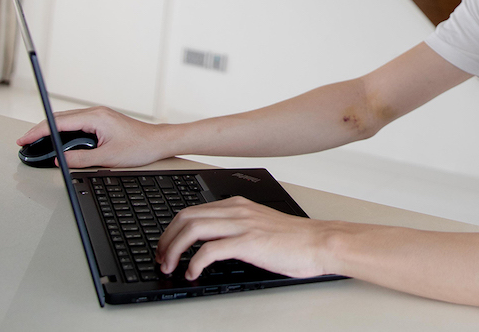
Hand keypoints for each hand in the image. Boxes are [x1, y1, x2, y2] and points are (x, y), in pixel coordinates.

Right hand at [16, 106, 170, 167]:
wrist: (158, 141)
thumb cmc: (139, 146)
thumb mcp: (107, 158)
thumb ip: (80, 159)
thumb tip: (60, 160)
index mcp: (95, 117)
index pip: (58, 122)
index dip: (38, 131)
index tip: (25, 139)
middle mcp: (96, 113)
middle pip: (59, 118)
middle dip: (40, 130)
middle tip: (25, 142)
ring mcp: (99, 116)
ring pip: (67, 120)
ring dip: (51, 130)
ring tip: (37, 142)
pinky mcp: (102, 121)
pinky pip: (76, 123)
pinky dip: (63, 131)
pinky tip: (57, 140)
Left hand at [155, 197, 336, 279]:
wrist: (318, 242)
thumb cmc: (294, 239)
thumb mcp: (259, 226)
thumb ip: (237, 229)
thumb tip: (212, 245)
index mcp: (237, 205)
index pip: (192, 210)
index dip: (172, 229)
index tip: (166, 246)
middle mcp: (236, 210)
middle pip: (186, 217)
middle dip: (166, 238)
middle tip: (161, 257)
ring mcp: (242, 224)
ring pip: (193, 229)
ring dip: (174, 249)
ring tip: (170, 266)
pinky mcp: (248, 242)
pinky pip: (209, 250)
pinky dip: (194, 263)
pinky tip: (193, 274)